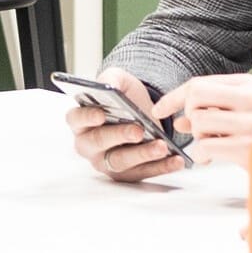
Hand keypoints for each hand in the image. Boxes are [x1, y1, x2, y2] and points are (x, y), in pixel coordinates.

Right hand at [65, 67, 188, 182]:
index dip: (86, 118)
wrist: (143, 112)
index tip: (101, 115)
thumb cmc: (124, 97)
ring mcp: (105, 161)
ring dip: (142, 155)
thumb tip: (109, 86)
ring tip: (162, 146)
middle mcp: (88, 144)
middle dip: (119, 136)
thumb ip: (111, 79)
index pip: (76, 119)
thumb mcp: (118, 80)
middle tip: (138, 131)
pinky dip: (161, 167)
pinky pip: (142, 173)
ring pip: (120, 162)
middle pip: (98, 142)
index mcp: (80, 120)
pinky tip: (175, 160)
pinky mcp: (125, 173)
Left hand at [166, 72, 251, 166]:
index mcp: (249, 84)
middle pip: (195, 96)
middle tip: (200, 130)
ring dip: (198, 138)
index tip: (158, 110)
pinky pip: (206, 146)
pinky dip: (202, 155)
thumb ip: (212, 112)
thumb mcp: (241, 116)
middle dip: (189, 115)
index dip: (173, 97)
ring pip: (199, 121)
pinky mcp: (249, 147)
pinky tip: (212, 159)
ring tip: (213, 145)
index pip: (198, 83)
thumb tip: (179, 120)